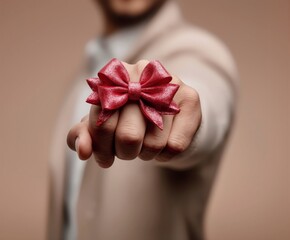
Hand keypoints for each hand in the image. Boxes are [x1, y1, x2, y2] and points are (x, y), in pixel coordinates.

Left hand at [67, 60, 200, 167]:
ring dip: (146, 154)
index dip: (101, 146)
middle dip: (125, 152)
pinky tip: (163, 144)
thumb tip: (83, 151)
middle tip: (128, 149)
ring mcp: (167, 83)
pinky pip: (175, 145)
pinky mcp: (190, 98)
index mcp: (112, 76)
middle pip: (128, 136)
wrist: (162, 110)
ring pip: (154, 144)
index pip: (101, 123)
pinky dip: (165, 154)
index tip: (106, 155)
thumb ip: (83, 135)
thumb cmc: (128, 118)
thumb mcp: (101, 124)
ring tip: (146, 144)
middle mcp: (141, 71)